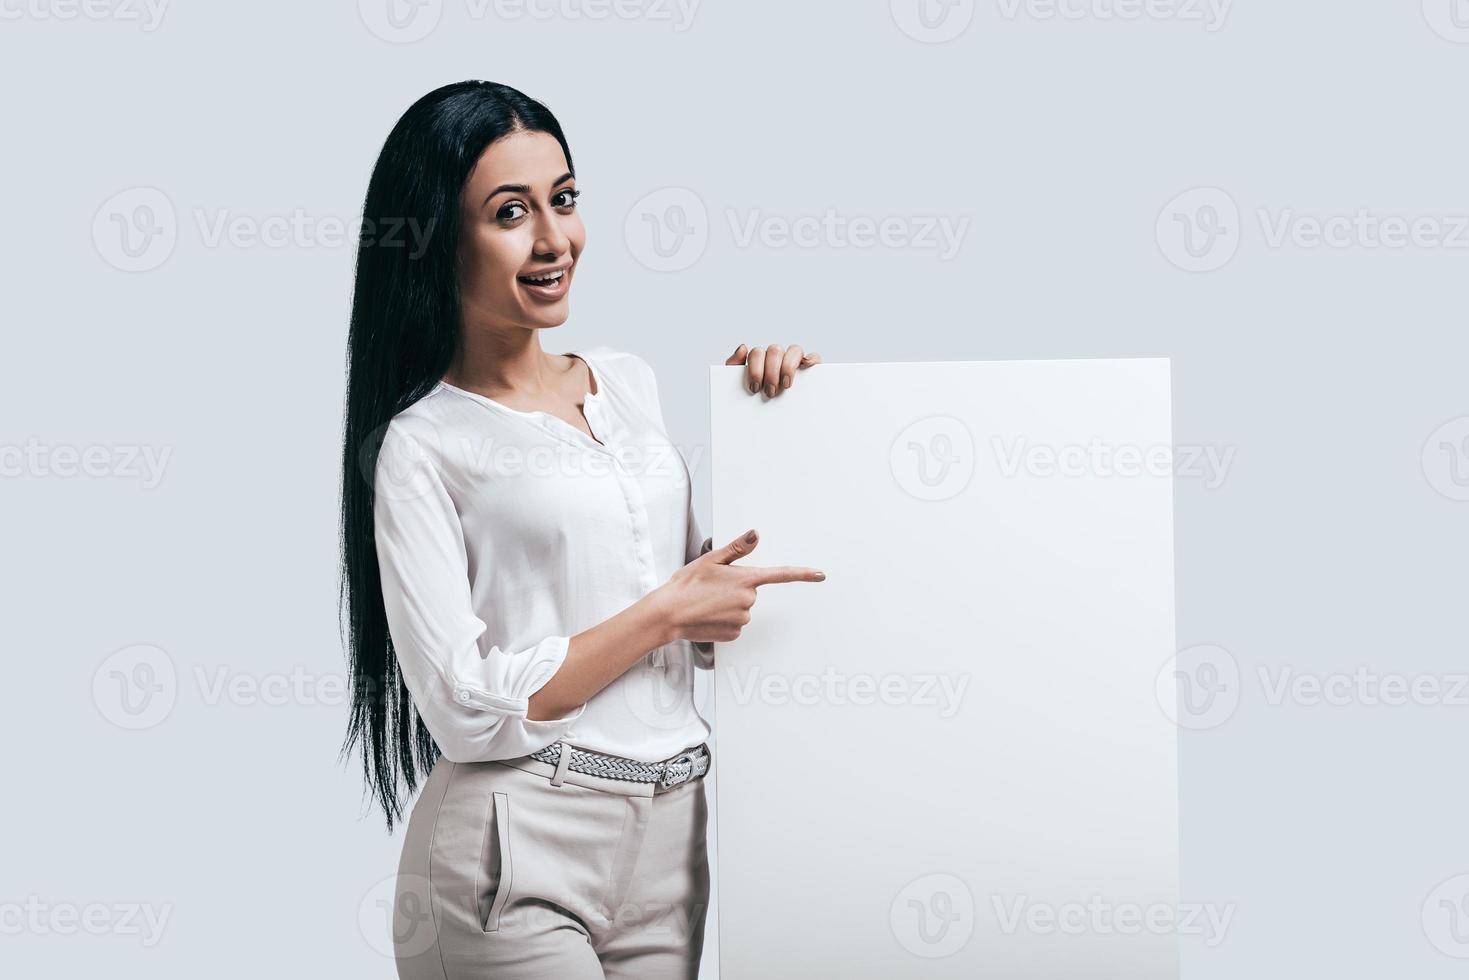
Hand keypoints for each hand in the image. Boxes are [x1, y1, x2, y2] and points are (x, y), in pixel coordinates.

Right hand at [653, 529, 824, 643]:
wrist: (668, 614)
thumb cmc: (686, 585)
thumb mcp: (710, 560)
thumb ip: (737, 549)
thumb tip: (755, 535)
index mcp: (745, 579)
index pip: (780, 574)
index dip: (803, 574)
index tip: (820, 574)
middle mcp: (747, 600)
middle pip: (750, 593)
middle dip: (735, 590)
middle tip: (711, 589)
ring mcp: (742, 619)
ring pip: (742, 609)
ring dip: (727, 606)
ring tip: (706, 602)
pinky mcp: (734, 634)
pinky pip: (734, 624)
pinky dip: (723, 620)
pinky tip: (708, 616)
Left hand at [727, 343, 821, 397]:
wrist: (762, 427)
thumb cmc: (750, 401)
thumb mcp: (736, 386)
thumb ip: (733, 365)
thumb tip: (743, 347)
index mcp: (759, 361)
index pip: (757, 353)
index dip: (756, 369)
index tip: (755, 388)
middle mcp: (776, 358)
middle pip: (775, 351)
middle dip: (771, 372)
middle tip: (770, 392)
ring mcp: (793, 362)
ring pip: (794, 350)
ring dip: (788, 366)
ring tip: (785, 385)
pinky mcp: (809, 370)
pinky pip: (814, 357)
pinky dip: (812, 358)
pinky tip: (807, 365)